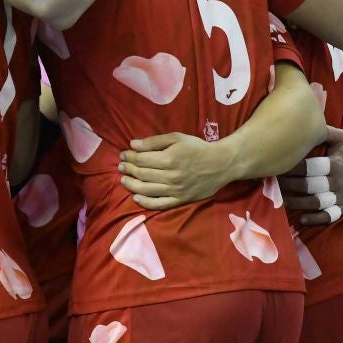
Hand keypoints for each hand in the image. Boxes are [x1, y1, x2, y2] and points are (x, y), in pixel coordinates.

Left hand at [119, 132, 240, 209]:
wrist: (222, 164)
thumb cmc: (198, 148)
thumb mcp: (177, 138)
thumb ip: (154, 141)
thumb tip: (133, 145)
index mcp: (169, 159)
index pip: (141, 159)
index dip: (129, 156)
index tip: (123, 154)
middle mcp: (171, 176)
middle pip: (142, 174)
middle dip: (128, 169)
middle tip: (120, 166)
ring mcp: (176, 190)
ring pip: (147, 190)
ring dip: (131, 185)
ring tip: (123, 180)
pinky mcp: (181, 200)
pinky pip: (160, 204)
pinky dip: (145, 202)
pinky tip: (136, 197)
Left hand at [279, 126, 342, 225]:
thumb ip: (325, 132)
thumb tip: (306, 124)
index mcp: (336, 164)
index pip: (311, 167)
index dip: (293, 168)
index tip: (278, 166)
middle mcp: (339, 181)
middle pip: (310, 186)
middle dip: (289, 185)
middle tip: (273, 182)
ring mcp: (342, 196)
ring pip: (317, 202)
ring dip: (297, 203)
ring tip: (280, 199)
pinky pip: (330, 216)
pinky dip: (316, 219)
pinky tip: (301, 219)